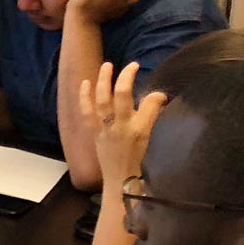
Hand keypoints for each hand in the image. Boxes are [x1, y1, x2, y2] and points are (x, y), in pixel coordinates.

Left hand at [80, 61, 166, 186]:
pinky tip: (85, 83)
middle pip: (122, 97)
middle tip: (132, 65)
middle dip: (126, 78)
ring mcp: (106, 129)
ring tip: (107, 65)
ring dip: (104, 81)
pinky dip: (85, 97)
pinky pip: (87, 112)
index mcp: (139, 129)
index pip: (149, 104)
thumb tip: (158, 95)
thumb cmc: (136, 157)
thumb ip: (151, 114)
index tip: (158, 91)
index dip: (156, 96)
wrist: (120, 179)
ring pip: (102, 101)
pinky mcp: (94, 132)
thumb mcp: (148, 136)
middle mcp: (121, 127)